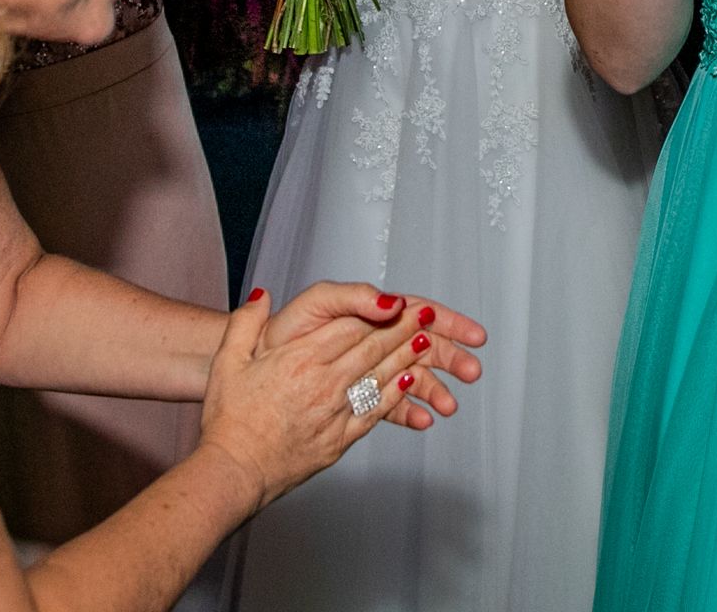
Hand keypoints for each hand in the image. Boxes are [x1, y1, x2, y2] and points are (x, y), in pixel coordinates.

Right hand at [197, 290, 436, 511]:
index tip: (400, 302)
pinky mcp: (339, 438)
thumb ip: (246, 322)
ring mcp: (334, 412)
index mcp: (298, 360)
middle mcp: (322, 383)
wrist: (235, 471)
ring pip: (379, 378)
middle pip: (371, 350)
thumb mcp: (228, 361)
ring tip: (427, 342)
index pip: (350, 328)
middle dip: (402, 329)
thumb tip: (262, 297)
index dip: (380, 314)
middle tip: (426, 315)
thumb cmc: (230, 421)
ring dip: (406, 357)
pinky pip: (374, 412)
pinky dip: (395, 395)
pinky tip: (407, 384)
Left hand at [259, 281, 484, 429]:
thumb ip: (351, 297)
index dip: (440, 320)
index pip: (409, 313)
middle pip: (415, 343)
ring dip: (432, 387)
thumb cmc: (274, 335)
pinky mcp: (349, 394)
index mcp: (357, 314)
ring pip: (406, 375)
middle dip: (448, 354)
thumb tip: (391, 300)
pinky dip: (405, 410)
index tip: (465, 331)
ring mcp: (357, 367)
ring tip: (449, 405)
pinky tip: (423, 420)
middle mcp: (361, 337)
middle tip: (474, 367)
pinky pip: (385, 402)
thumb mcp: (312, 307)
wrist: (242, 373)